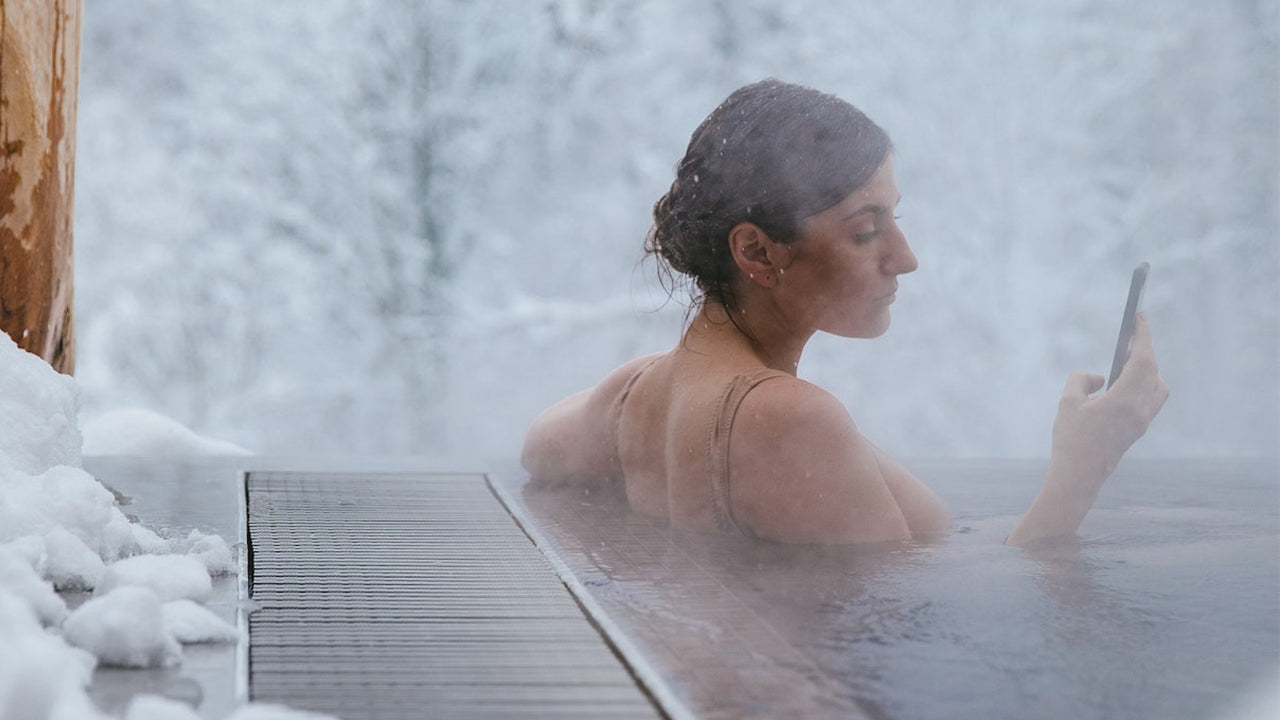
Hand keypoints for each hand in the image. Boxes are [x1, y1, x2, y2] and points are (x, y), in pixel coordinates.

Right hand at [1007, 313, 1168, 544]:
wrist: (1078, 477)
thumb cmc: (1070, 440)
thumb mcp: (1067, 403)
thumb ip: (1082, 380)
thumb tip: (1100, 376)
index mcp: (1125, 401)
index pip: (1142, 360)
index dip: (1142, 336)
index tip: (1139, 316)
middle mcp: (1140, 410)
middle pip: (1152, 371)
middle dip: (1144, 349)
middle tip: (1131, 333)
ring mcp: (1142, 422)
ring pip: (1157, 386)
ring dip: (1147, 369)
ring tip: (1127, 360)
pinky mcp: (1138, 430)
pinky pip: (1150, 399)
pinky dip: (1143, 384)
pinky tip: (1124, 383)